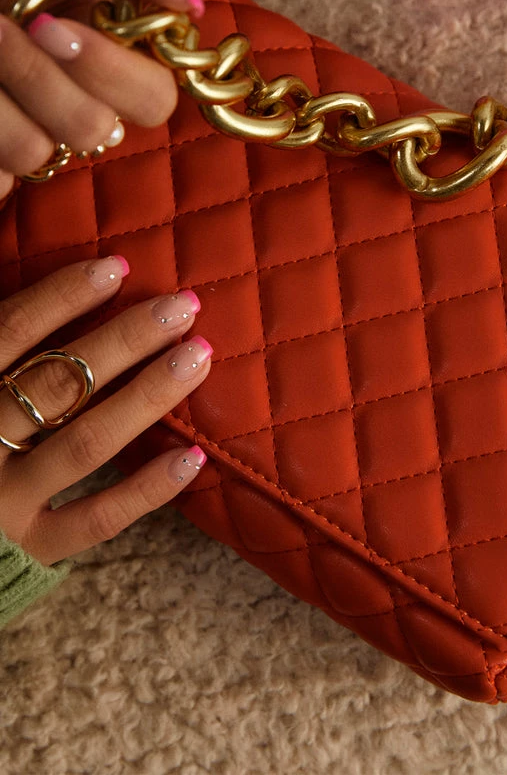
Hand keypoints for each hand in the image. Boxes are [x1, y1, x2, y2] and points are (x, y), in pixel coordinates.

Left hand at [0, 0, 204, 194]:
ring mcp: (34, 133)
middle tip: (6, 29)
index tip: (51, 24)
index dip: (109, 69)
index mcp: (117, 52)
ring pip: (38, 153)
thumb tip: (189, 4)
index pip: (154, 98)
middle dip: (43, 79)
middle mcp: (82, 100)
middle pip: (98, 130)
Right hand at [0, 258, 211, 564]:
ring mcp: (3, 501)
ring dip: (145, 397)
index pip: (9, 331)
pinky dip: (146, 489)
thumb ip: (5, 332)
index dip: (62, 296)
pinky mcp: (31, 547)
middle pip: (56, 382)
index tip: (118, 266)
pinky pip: (96, 519)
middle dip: (124, 340)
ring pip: (83, 443)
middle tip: (182, 306)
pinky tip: (194, 455)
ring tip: (198, 357)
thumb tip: (43, 249)